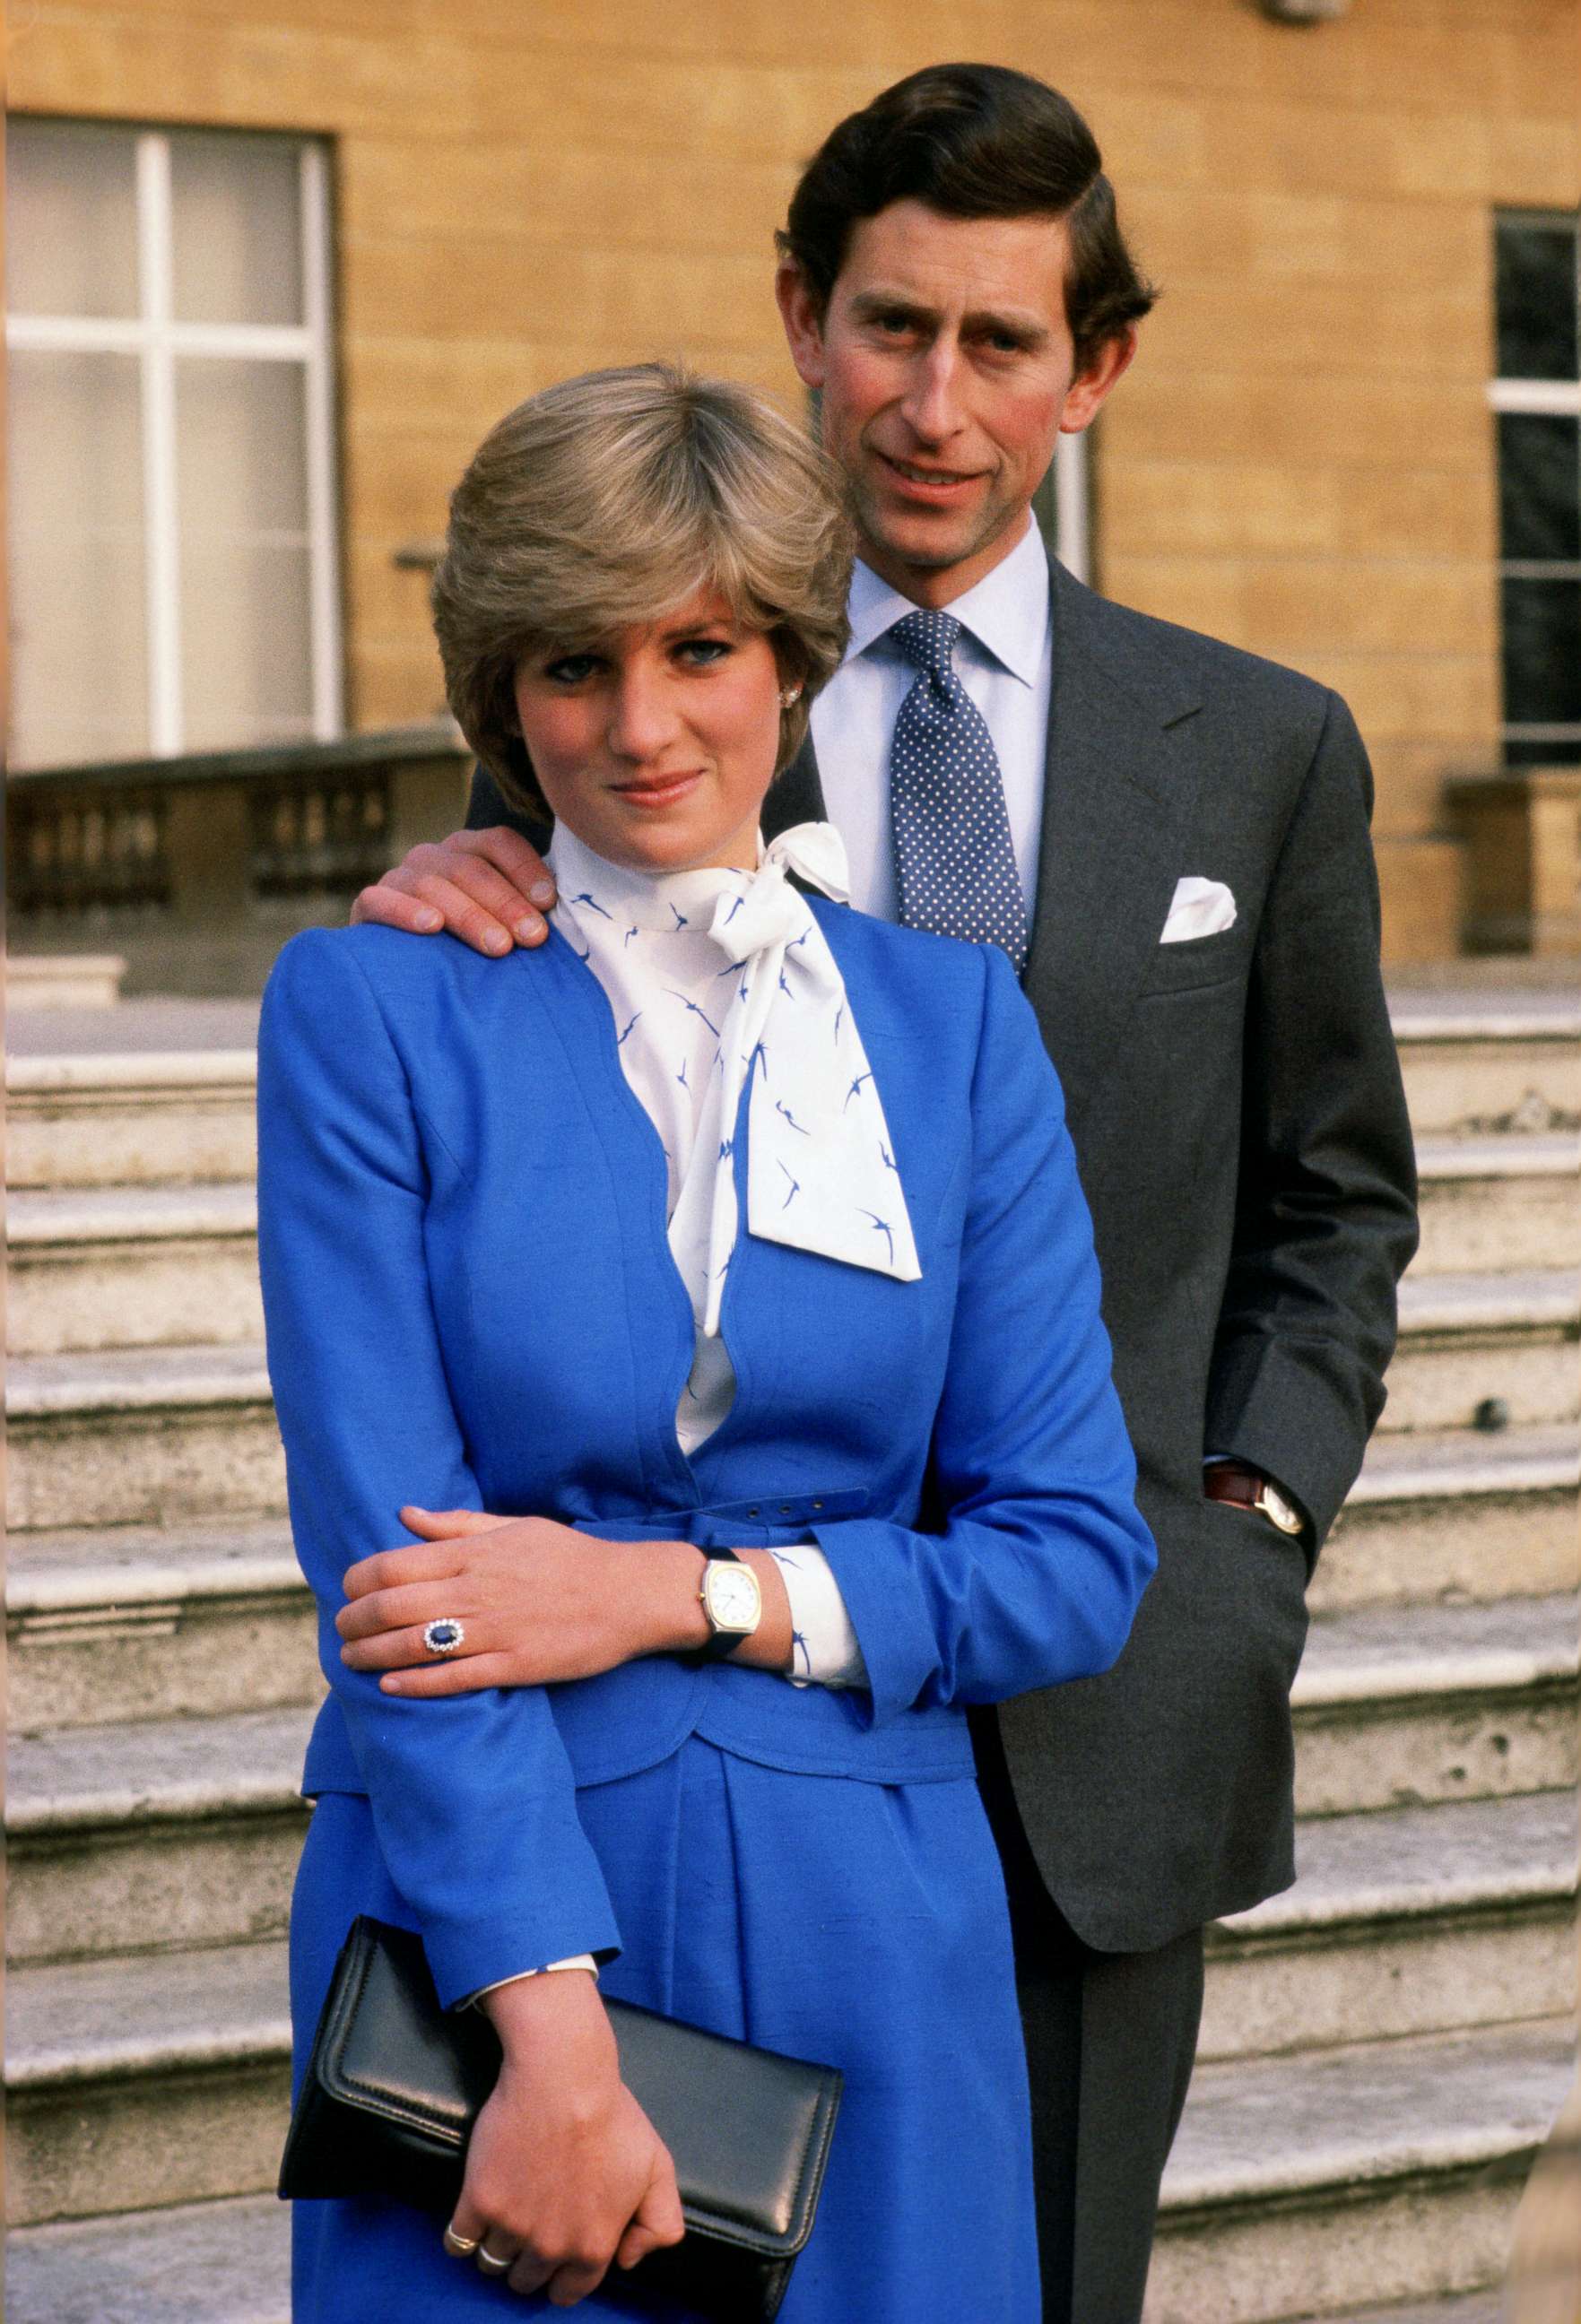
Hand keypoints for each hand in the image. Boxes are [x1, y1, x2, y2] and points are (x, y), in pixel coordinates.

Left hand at [336, 1508, 710, 1694]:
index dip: (357, 1581)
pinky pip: (453, 1679)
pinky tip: (389, 1685)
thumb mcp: (515, 1526)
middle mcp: (477, 1591)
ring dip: (371, 1654)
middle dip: (353, 1621)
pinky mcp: (514, 1666)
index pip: (392, 1565)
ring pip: (413, 1645)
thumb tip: (404, 1514)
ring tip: (350, 1659)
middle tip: (340, 1629)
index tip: (347, 1590)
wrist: (629, 1594)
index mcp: (474, 1553)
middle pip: (392, 1607)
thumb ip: (455, 1524)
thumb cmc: (570, 1557)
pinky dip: (414, 1683)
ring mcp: (495, 1631)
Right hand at [350, 826, 555, 954]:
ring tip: (497, 946)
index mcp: (469, 850)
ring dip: (468, 914)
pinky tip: (431, 926)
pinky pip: (380, 900)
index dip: (525, 869)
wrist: (409, 975)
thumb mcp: (501, 924)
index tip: (550, 903)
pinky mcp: (368, 905)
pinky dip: (405, 911)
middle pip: (469, 867)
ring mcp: (399, 878)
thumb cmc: (470, 948)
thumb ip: (527, 912)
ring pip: (431, 884)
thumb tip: (564, 915)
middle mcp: (433, 857)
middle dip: (505, 903)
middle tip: (533, 938)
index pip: (499, 843)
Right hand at [448, 1971, 683, 2301]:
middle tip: (531, 2225)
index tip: (556, 2257)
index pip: (570, 2291)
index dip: (563, 2276)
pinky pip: (457, 2244)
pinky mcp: (479, 2203)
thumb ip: (660, 2224)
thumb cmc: (612, 2116)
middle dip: (528, 2261)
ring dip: (496, 2247)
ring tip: (506, 2214)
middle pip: (526, 2281)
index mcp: (593, 2247)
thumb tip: (627, 2260)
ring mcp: (512, 2227)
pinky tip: (473, 2216)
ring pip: (492, 2264)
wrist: (563, 2076)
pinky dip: (461, 2236)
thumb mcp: (657, 2168)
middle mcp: (552, 2248)